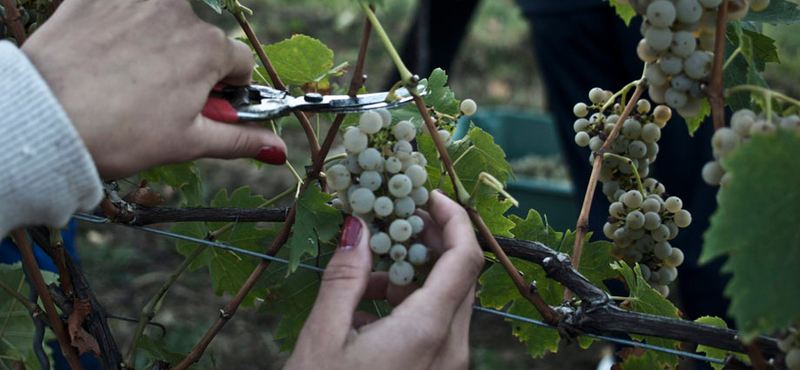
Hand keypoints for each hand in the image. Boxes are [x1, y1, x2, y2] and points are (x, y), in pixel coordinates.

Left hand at [21, 0, 286, 178]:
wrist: (44, 120)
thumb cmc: (121, 136)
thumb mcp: (189, 143)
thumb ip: (241, 139)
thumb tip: (278, 148)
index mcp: (208, 49)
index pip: (238, 65)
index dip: (224, 91)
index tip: (201, 108)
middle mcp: (178, 12)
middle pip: (200, 42)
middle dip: (188, 68)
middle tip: (156, 102)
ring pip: (162, 23)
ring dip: (155, 46)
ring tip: (124, 82)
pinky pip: (123, 9)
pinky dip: (119, 29)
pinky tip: (102, 58)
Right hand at [284, 191, 483, 369]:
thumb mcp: (323, 338)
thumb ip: (345, 277)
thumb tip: (358, 225)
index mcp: (427, 332)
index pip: (465, 257)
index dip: (453, 217)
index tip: (427, 195)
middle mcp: (450, 349)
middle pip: (460, 277)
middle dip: (431, 242)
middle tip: (395, 223)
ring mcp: (448, 368)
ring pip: (447, 304)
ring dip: (415, 278)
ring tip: (367, 275)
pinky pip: (437, 329)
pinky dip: (411, 308)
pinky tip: (368, 313)